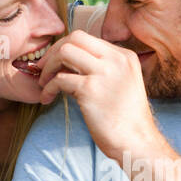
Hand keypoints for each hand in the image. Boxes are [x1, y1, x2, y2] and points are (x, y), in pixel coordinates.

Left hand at [36, 30, 161, 160]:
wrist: (137, 142)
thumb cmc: (127, 120)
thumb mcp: (121, 84)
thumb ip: (101, 70)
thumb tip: (68, 66)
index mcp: (124, 56)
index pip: (87, 39)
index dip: (66, 48)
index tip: (56, 63)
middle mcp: (116, 60)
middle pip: (75, 37)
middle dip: (54, 51)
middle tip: (43, 68)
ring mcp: (104, 73)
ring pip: (65, 51)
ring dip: (49, 66)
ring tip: (44, 83)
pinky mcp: (91, 90)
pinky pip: (60, 79)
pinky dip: (48, 88)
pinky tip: (47, 98)